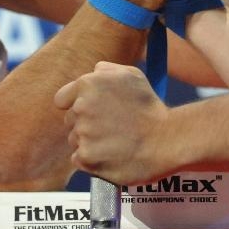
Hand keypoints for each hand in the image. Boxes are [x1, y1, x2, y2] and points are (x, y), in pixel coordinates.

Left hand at [54, 61, 170, 184]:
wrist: (166, 139)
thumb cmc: (149, 107)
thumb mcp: (132, 75)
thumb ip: (105, 70)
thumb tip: (92, 72)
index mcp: (88, 84)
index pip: (62, 99)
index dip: (74, 105)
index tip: (88, 112)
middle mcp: (81, 107)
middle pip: (70, 120)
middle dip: (85, 123)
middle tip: (111, 127)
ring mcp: (83, 133)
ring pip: (75, 139)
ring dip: (89, 141)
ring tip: (115, 140)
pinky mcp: (86, 157)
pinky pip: (79, 158)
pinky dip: (92, 159)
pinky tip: (111, 153)